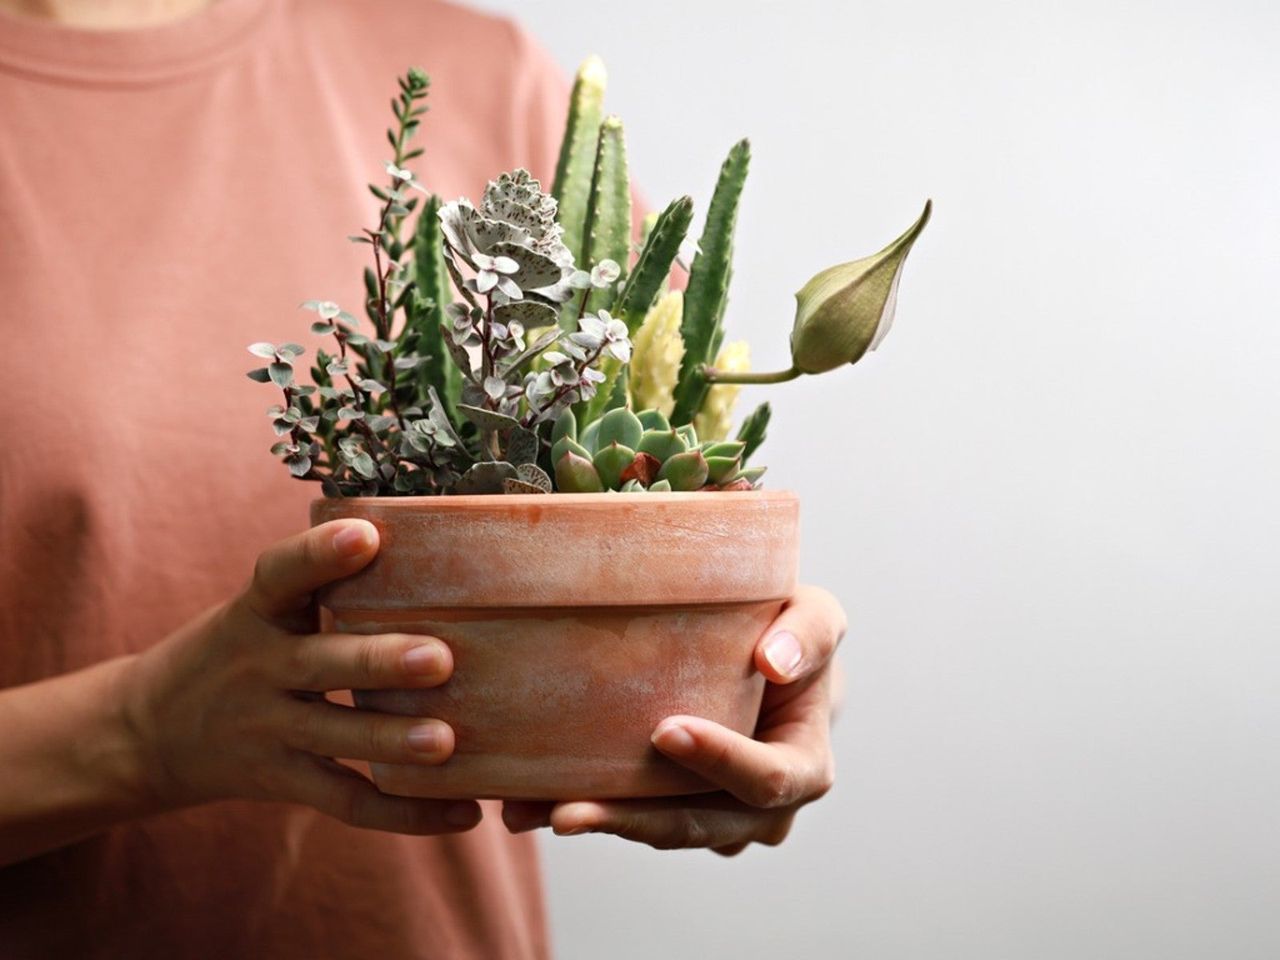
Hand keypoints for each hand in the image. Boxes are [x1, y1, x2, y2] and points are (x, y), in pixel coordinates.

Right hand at [121, 520, 481, 834]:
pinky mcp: (282, 780)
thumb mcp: (256, 609)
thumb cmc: (236, 651)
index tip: (364, 535)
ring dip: (392, 742)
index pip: (281, 575)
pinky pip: (346, 801)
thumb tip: (422, 539)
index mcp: (257, 612)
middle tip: (438, 658)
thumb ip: (317, 583)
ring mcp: (269, 729)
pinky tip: (463, 813)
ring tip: (445, 743)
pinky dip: (405, 813)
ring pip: (335, 737)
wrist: (144, 733)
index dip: (319, 555)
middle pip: (320, 665)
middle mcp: (260, 668)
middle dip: (378, 663)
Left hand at [501, 584, 844, 853]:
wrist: (773, 665)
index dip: (719, 762)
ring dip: (595, 822)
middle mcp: (760, 812)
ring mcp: (713, 820)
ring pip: (655, 831)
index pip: (767, 780)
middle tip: (567, 812)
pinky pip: (630, 816)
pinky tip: (525, 802)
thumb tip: (773, 662)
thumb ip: (806, 634)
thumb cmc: (793, 634)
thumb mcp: (815, 616)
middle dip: (631, 820)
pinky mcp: (671, 811)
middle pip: (697, 826)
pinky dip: (585, 807)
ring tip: (527, 811)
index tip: (665, 731)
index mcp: (803, 768)